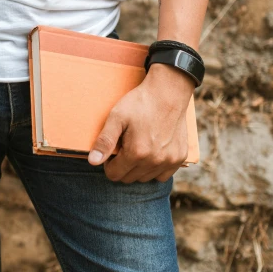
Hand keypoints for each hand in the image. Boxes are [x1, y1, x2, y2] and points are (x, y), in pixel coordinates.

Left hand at [88, 64, 192, 182]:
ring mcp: (169, 160)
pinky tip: (152, 153)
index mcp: (136, 153)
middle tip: (125, 146)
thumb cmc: (140, 103)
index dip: (109, 163)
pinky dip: (155, 169)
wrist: (168, 92)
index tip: (114, 149)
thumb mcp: (117, 117)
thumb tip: (93, 162)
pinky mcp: (179, 158)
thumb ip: (104, 141)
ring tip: (139, 147)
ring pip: (145, 178)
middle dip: (123, 166)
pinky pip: (163, 176)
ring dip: (138, 168)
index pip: (114, 175)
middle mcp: (154, 161)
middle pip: (129, 178)